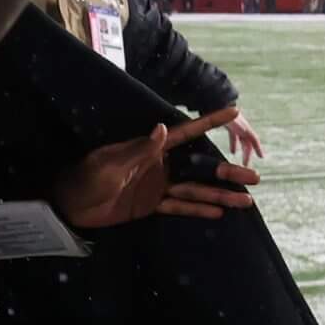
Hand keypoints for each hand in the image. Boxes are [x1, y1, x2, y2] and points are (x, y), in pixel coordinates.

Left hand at [48, 107, 259, 227]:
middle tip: (255, 177)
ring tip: (248, 200)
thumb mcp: (110, 163)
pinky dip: (200, 210)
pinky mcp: (152, 205)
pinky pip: (181, 207)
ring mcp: (158, 186)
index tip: (234, 111)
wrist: (69, 204)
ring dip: (221, 195)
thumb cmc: (85, 177)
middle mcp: (160, 165)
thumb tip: (164, 129)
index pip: (186, 133)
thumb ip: (139, 150)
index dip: (210, 122)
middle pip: (200, 167)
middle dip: (227, 171)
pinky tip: (220, 213)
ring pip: (196, 189)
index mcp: (151, 148)